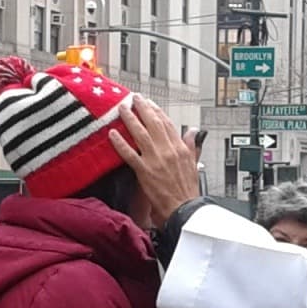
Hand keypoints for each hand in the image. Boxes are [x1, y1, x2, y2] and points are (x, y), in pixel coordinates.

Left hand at [107, 97, 201, 227]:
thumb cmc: (188, 191)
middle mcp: (167, 151)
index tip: (149, 103)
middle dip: (143, 108)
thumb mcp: (194, 164)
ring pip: (140, 133)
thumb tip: (193, 132)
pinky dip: (120, 143)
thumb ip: (192, 146)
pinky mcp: (144, 171)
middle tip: (134, 98)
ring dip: (130, 119)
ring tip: (122, 108)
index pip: (167, 124)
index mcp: (180, 149)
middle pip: (153, 123)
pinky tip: (112, 134)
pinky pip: (130, 154)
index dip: (157, 111)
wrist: (184, 209)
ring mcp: (155, 160)